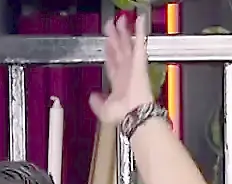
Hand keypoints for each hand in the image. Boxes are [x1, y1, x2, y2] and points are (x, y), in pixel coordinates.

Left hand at [87, 11, 153, 129]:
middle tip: (111, 27)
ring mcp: (133, 65)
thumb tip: (91, 97)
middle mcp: (126, 72)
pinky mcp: (139, 60)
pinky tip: (139, 20)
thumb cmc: (123, 115)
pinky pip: (140, 42)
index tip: (106, 45)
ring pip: (127, 43)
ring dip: (123, 31)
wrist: (135, 113)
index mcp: (118, 82)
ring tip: (120, 20)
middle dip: (114, 38)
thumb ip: (96, 102)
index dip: (108, 53)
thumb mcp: (104, 109)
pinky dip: (140, 30)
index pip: (112, 63)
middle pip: (119, 50)